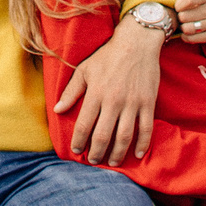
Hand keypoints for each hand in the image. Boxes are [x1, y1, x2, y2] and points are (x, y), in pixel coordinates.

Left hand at [55, 18, 161, 163]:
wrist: (136, 43)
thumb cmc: (107, 56)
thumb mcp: (84, 70)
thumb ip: (71, 91)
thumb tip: (57, 110)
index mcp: (96, 93)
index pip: (84, 125)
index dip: (79, 142)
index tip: (77, 151)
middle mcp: (113, 101)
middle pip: (103, 135)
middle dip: (96, 152)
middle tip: (94, 161)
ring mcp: (132, 103)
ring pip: (124, 136)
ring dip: (117, 153)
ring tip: (113, 162)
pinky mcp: (147, 102)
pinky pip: (146, 128)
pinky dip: (142, 143)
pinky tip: (137, 154)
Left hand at [177, 0, 205, 48]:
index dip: (179, 4)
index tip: (179, 5)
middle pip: (185, 16)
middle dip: (180, 16)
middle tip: (182, 14)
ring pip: (188, 29)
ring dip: (183, 26)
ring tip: (185, 22)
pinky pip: (192, 39)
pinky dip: (186, 36)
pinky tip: (188, 31)